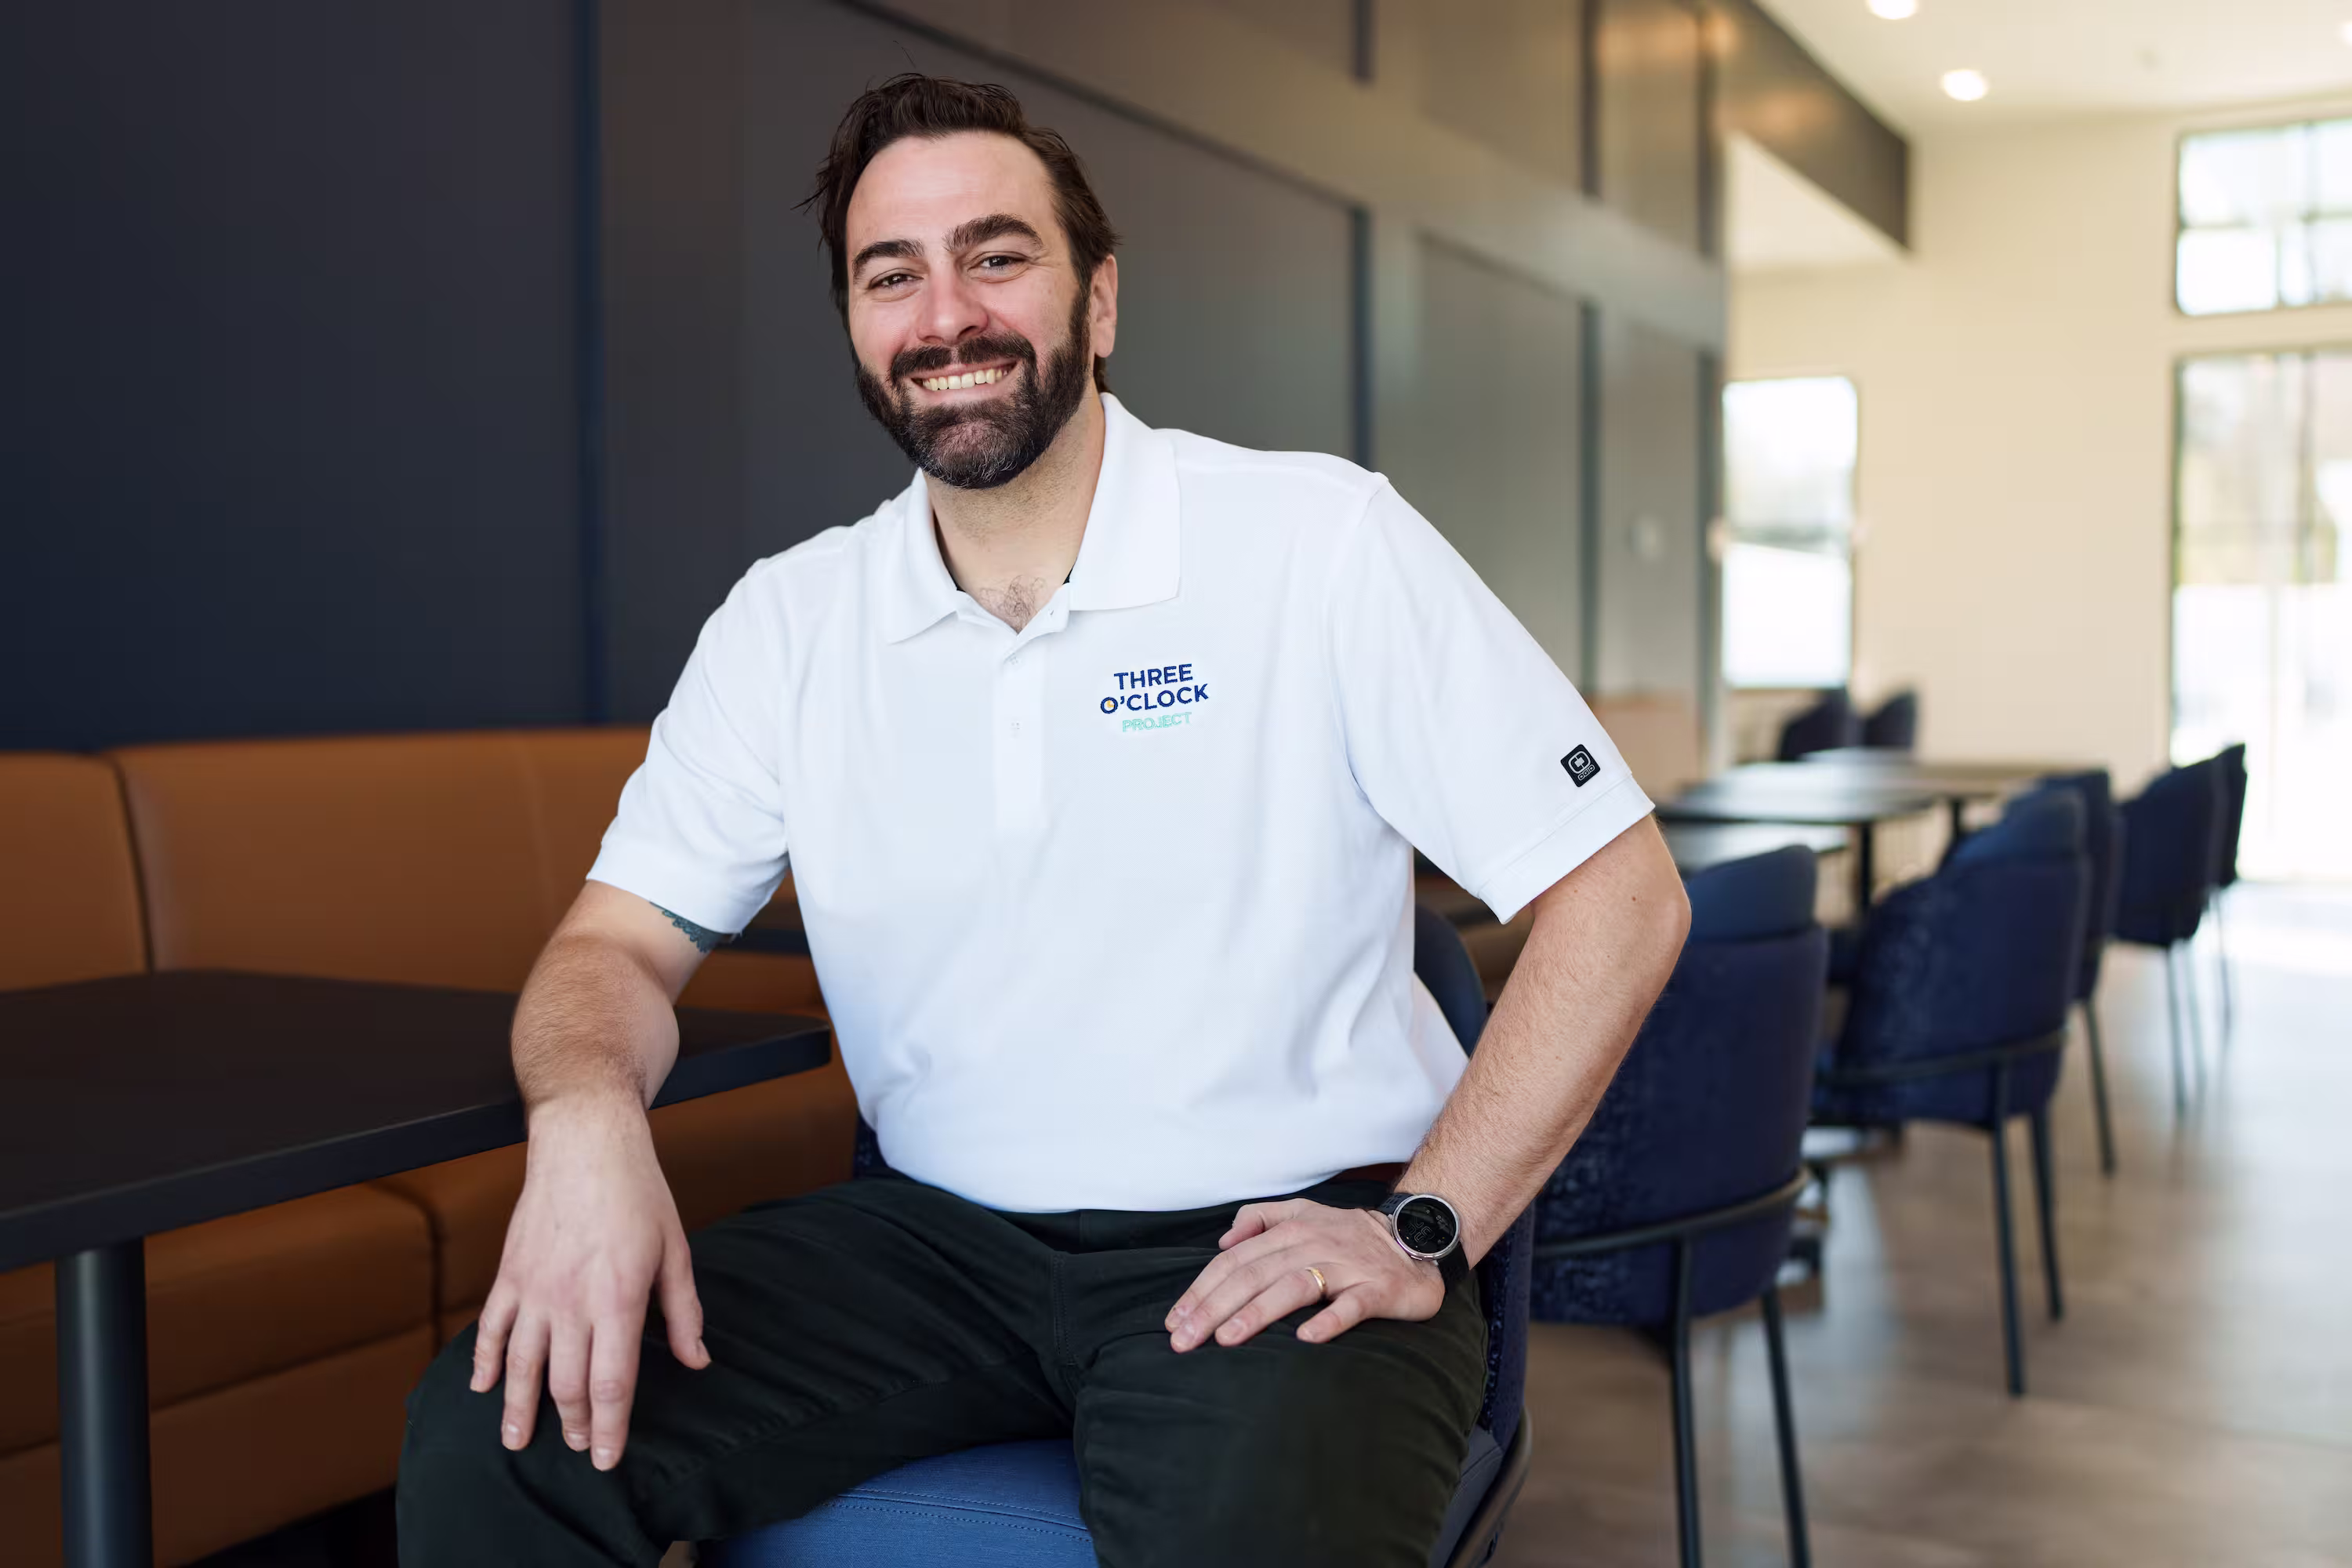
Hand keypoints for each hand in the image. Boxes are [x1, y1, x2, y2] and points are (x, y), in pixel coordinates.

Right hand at [468, 1099, 709, 1469]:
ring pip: (520, 1365)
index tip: (606, 1459)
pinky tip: (480, 1388)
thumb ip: (685, 1312)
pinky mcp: (509, 1274)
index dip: (608, 1427)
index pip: (612, 1382)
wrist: (586, 1140)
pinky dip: (481, 1361)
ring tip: (518, 1442)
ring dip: (519, 1408)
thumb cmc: (639, 1192)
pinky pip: (489, 1328)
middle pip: (566, 1383)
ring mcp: (534, 1289)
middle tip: (575, 1449)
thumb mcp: (676, 1249)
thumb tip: (698, 1361)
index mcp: (619, 1298)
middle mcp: (571, 1301)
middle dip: (571, 1423)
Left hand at [1165, 1199, 1443, 1351]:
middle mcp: (1314, 1244)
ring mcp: (1347, 1267)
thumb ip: (1261, 1218)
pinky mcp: (1378, 1289)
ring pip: (1294, 1286)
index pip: (1235, 1259)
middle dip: (1213, 1308)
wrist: (1418, 1238)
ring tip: (1227, 1338)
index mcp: (1291, 1229)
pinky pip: (1352, 1305)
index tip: (1175, 1320)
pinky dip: (1329, 1320)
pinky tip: (1307, 1339)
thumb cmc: (1352, 1235)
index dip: (1202, 1289)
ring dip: (1258, 1312)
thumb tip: (1223, 1239)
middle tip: (1184, 1340)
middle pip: (1254, 1274)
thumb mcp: (1304, 1213)